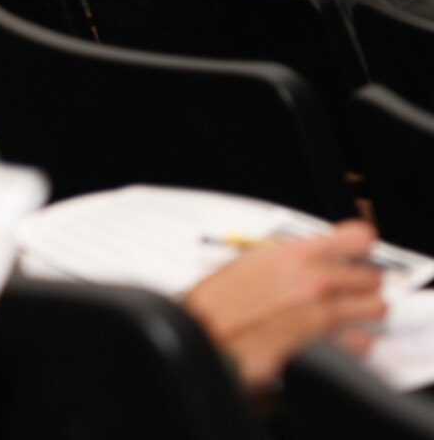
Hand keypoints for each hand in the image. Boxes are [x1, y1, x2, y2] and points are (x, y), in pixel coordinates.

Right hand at [181, 221, 386, 388]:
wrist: (206, 334)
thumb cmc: (215, 301)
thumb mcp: (246, 260)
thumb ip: (283, 257)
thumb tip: (299, 256)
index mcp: (295, 255)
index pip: (357, 237)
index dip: (360, 243)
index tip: (358, 248)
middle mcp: (315, 282)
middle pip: (372, 276)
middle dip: (365, 280)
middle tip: (352, 284)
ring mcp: (322, 314)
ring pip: (376, 307)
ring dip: (366, 308)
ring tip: (353, 311)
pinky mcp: (323, 344)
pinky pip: (360, 342)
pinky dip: (357, 341)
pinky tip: (343, 338)